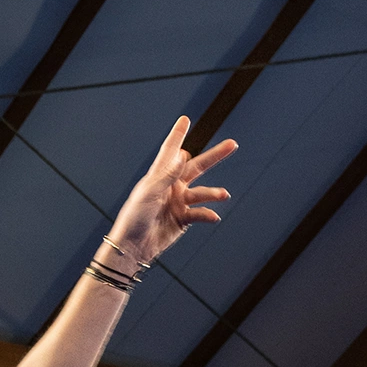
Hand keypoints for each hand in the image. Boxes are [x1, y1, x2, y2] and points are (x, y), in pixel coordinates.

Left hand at [106, 117, 235, 266]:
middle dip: (215, 156)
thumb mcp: (150, 193)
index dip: (178, 135)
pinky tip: (213, 216)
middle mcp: (171, 186)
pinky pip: (200, 214)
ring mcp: (178, 202)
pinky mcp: (182, 219)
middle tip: (233, 144)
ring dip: (213, 193)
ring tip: (223, 195)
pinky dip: (207, 214)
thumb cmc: (135, 217)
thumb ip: (168, 174)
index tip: (185, 119)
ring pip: (202, 192)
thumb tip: (183, 155)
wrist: (132, 247)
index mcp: (160, 176)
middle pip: (197, 167)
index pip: (170, 151)